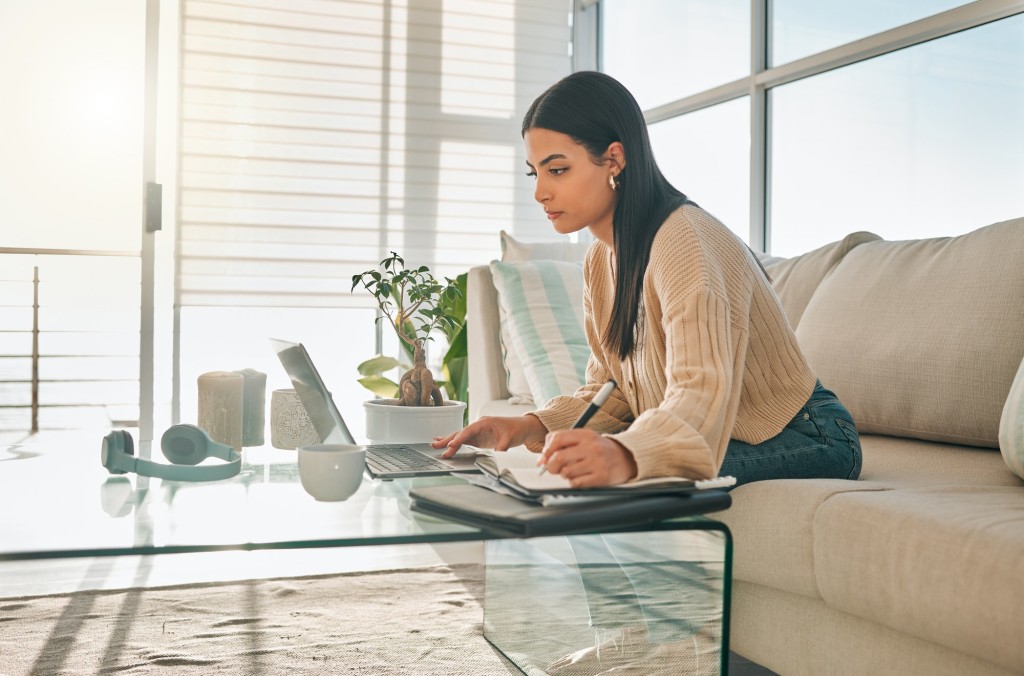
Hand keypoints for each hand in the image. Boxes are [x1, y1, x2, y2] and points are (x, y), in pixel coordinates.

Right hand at [432, 415, 547, 457]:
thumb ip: (500, 449)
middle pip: (461, 433)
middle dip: (448, 439)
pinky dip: (455, 442)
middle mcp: (479, 426)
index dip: (459, 438)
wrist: (523, 427)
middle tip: (436, 446)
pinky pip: (465, 440)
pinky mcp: (479, 438)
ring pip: (460, 436)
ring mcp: (478, 432)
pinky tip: (446, 444)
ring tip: (435, 444)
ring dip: (448, 441)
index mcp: (485, 423)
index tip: (451, 445)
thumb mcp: (509, 440)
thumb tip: (494, 458)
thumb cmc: (516, 429)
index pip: (469, 431)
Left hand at [538, 429, 637, 486]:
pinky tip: (580, 478)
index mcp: (586, 434)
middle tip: (553, 469)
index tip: (544, 458)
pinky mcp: (601, 477)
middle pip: (559, 457)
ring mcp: (597, 462)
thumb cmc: (600, 449)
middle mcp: (592, 447)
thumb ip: (564, 443)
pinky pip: (576, 483)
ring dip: (564, 475)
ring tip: (571, 472)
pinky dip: (574, 483)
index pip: (558, 438)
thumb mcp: (585, 439)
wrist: (627, 458)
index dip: (546, 450)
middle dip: (551, 466)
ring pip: (566, 472)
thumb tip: (542, 459)